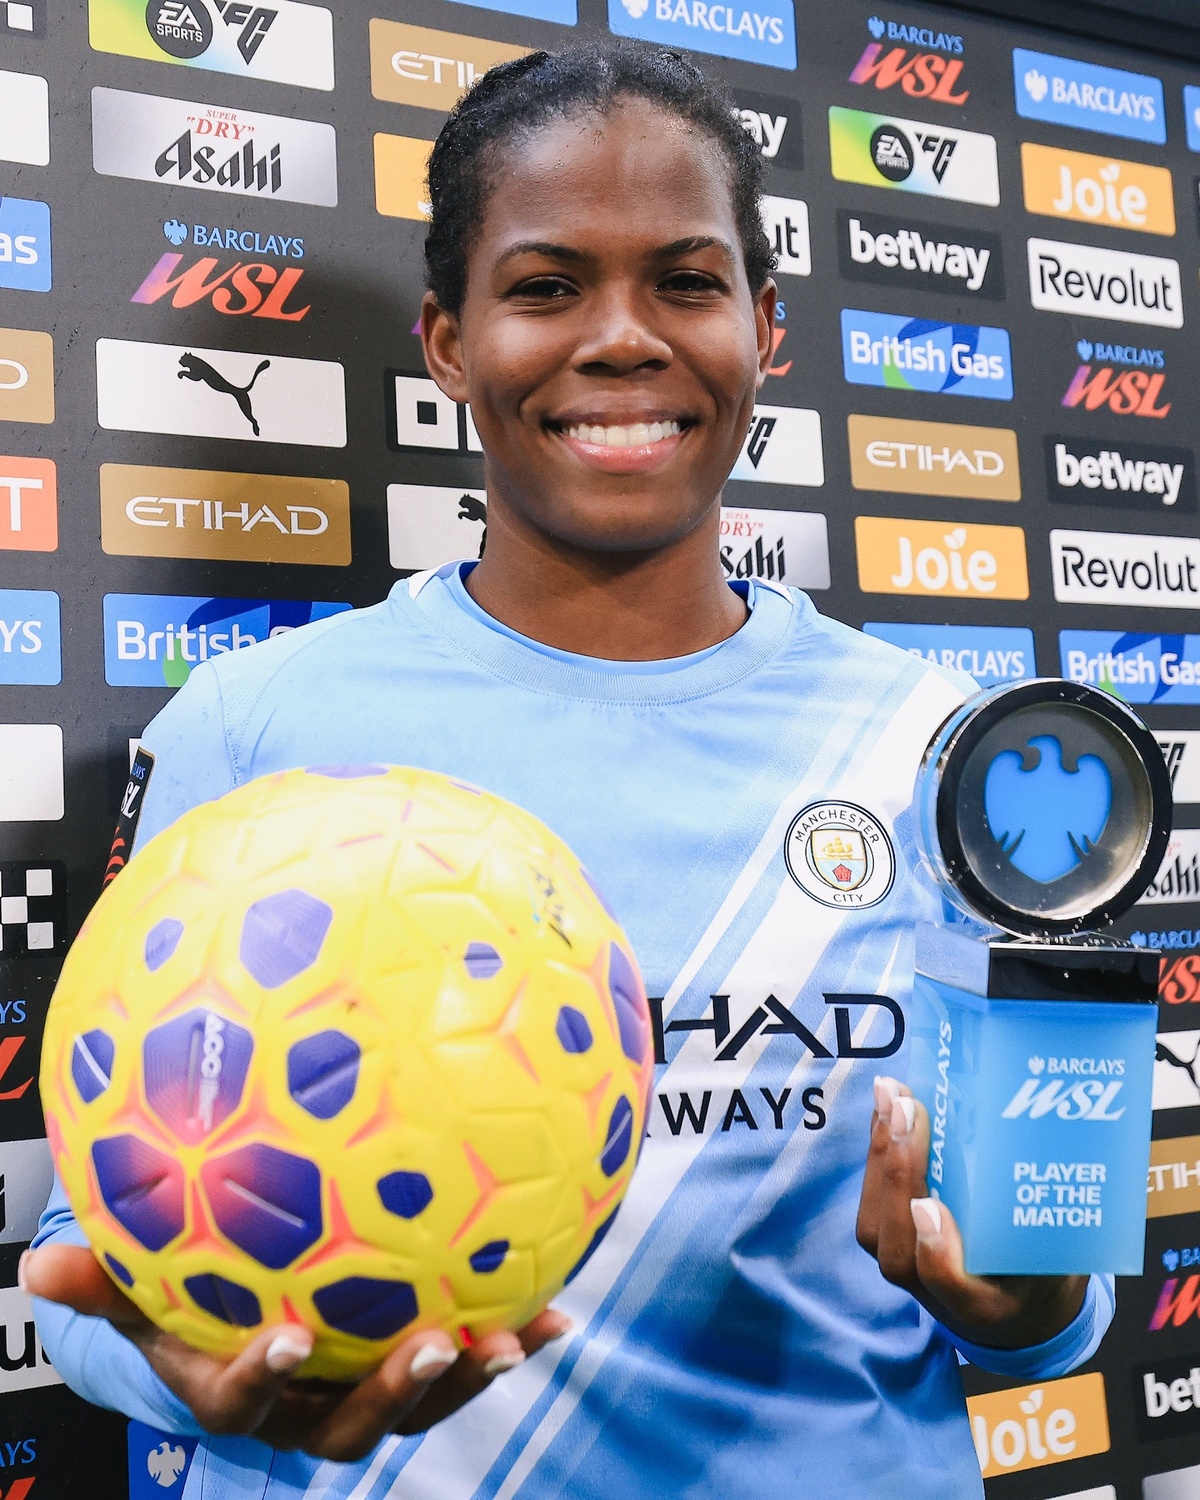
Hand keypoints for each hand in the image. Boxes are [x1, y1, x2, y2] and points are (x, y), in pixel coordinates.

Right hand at [23, 1244, 569, 1460]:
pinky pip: (460, 1361)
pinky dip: (506, 1337)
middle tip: (437, 1342)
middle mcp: (302, 1407)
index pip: (242, 1403)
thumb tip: (39, 1263)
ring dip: (467, 1375)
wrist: (218, 1336)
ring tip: (516, 1336)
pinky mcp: (406, 1368)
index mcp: (233, 1391)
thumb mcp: (133, 1292)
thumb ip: (99, 1283)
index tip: (289, 1336)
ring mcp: (359, 1393)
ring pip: (415, 1405)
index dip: (263, 1380)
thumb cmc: (171, 1307)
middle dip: (394, 1393)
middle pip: (348, 1426)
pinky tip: (558, 1305)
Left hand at [856, 1076, 1086, 1350]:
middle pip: (900, 1246)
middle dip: (899, 1173)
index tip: (929, 1207)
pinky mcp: (889, 1243)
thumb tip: (1060, 1149)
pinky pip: (871, 1201)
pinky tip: (885, 1104)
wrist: (1014, 1306)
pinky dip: (875, 1149)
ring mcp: (905, 1270)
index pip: (947, 1284)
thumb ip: (1054, 1225)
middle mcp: (935, 1295)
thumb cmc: (1042, 1271)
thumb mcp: (1059, 1259)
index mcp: (983, 1304)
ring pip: (875, 1222)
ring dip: (880, 1152)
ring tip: (892, 1094)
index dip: (935, 1250)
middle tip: (908, 1110)